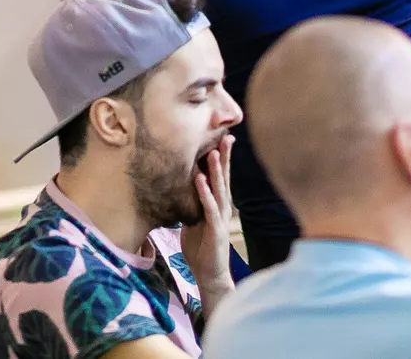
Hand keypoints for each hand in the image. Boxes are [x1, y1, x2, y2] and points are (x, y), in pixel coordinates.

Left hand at [179, 133, 234, 314]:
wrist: (210, 275)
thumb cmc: (201, 248)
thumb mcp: (194, 220)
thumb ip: (193, 203)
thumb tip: (184, 186)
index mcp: (217, 204)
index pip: (220, 177)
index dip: (221, 158)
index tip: (221, 136)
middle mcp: (222, 208)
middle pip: (224, 178)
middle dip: (224, 156)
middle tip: (226, 135)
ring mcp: (220, 218)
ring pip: (219, 189)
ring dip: (216, 171)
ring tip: (213, 152)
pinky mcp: (215, 230)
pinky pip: (209, 208)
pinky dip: (205, 193)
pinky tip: (200, 179)